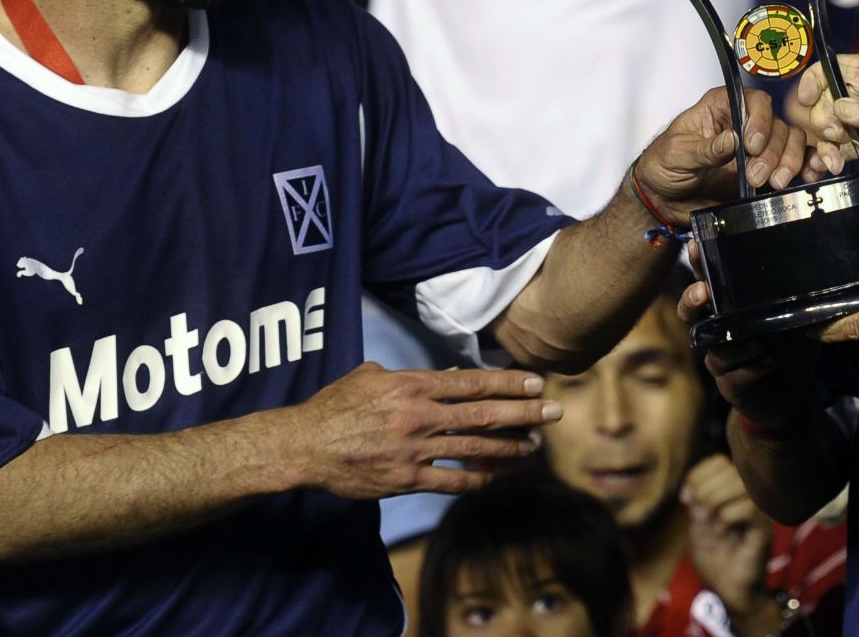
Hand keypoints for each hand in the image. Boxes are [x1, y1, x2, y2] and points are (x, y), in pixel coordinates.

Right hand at [284, 362, 557, 497]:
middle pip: (484, 414)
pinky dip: (476, 479)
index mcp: (412, 386)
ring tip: (534, 446)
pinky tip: (495, 475)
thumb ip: (407, 377)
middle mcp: (419, 416)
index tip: (535, 383)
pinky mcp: (406, 480)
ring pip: (475, 448)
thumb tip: (439, 377)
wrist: (304, 445)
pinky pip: (451, 482)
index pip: (471, 383)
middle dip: (524, 414)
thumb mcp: (369, 376)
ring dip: (509, 448)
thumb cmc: (334, 406)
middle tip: (554, 411)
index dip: (508, 384)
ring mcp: (415, 450)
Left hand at [635, 87, 808, 220]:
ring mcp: (759, 148)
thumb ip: (705, 148)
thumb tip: (733, 139)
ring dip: (788, 162)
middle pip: (777, 124)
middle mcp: (744, 123)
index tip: (751, 145)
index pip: (753, 100)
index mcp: (721, 108)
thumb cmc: (664, 166)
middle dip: (772, 152)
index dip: (759, 120)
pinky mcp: (767, 170)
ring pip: (791, 142)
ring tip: (772, 183)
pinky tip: (805, 178)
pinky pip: (796, 163)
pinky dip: (806, 168)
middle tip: (756, 176)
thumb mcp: (677, 154)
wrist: (664, 200)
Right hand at [681, 278, 821, 429]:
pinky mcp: (730, 385)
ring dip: (736, 344)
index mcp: (729, 309)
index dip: (697, 265)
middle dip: (691, 299)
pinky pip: (733, 376)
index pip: (706, 281)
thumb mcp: (798, 318)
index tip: (695, 246)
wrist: (789, 396)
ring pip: (714, 349)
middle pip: (689, 312)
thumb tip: (813, 270)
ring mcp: (721, 360)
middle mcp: (717, 332)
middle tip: (703, 292)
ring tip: (760, 340)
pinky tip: (770, 361)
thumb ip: (800, 298)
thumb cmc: (789, 348)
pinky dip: (752, 368)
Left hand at [683, 454, 779, 631]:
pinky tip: (722, 530)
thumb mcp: (697, 525)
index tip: (687, 498)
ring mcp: (758, 510)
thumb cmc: (715, 556)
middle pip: (729, 468)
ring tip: (708, 519)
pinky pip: (750, 508)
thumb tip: (691, 488)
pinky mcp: (763, 529)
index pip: (718, 461)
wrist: (728, 589)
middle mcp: (748, 496)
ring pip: (741, 484)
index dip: (699, 474)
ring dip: (716, 499)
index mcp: (731, 491)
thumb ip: (696, 502)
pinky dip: (728, 515)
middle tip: (698, 511)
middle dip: (705, 488)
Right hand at [796, 54, 858, 177]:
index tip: (805, 101)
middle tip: (837, 137)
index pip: (836, 66)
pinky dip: (836, 155)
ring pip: (835, 126)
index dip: (815, 79)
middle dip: (823, 119)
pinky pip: (848, 146)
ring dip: (827, 143)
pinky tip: (832, 167)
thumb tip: (839, 107)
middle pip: (828, 99)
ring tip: (833, 163)